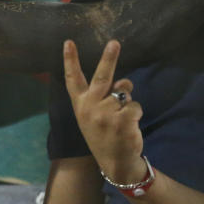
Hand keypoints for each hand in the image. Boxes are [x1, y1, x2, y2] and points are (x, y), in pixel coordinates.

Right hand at [63, 39, 145, 183]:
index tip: (68, 42)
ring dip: (127, 101)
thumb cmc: (104, 134)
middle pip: (102, 77)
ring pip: (124, 92)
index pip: (73, 79)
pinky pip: (135, 104)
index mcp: (80, 104)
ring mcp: (105, 114)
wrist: (114, 162)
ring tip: (121, 118)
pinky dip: (136, 112)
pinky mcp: (122, 120)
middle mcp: (89, 107)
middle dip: (108, 58)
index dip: (70, 60)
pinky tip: (129, 125)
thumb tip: (123, 82)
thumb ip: (103, 97)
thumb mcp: (94, 116)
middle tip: (114, 42)